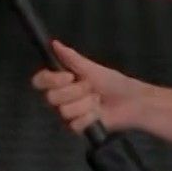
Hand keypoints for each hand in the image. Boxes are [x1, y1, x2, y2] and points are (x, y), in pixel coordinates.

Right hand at [30, 41, 147, 133]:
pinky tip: (99, 113)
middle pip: (51, 98)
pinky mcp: (78, 127)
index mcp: (61, 82)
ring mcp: (69, 114)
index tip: (69, 76)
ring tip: (97, 100)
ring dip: (85, 104)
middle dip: (75, 91)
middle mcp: (61, 98)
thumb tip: (54, 43)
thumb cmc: (113, 83)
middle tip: (90, 88)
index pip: (40, 81)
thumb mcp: (92, 68)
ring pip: (64, 111)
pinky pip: (75, 124)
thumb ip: (71, 58)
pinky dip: (90, 117)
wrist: (131, 101)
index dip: (50, 80)